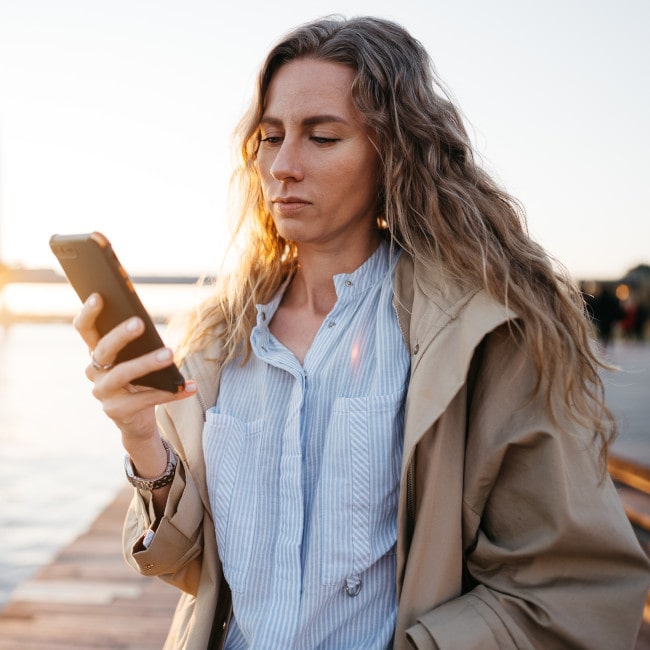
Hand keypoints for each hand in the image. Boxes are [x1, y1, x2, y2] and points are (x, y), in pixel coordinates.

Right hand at [73, 293, 196, 451]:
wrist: (137, 420)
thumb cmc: (140, 380)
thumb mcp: (137, 359)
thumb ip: (139, 343)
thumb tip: (149, 324)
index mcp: (97, 352)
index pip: (85, 329)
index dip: (89, 313)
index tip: (99, 296)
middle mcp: (94, 371)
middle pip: (103, 349)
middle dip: (120, 334)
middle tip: (140, 323)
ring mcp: (103, 392)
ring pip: (122, 373)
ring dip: (147, 363)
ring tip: (170, 353)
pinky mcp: (116, 411)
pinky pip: (145, 399)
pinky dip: (170, 392)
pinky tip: (189, 386)